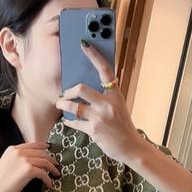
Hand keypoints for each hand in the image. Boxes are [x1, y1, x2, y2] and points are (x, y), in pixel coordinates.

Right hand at [0, 141, 60, 191]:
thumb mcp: (6, 165)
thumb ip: (16, 160)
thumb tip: (31, 162)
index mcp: (12, 149)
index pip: (32, 145)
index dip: (43, 147)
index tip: (49, 149)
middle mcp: (18, 152)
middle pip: (41, 153)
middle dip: (51, 159)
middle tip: (56, 165)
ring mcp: (24, 160)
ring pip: (45, 161)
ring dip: (52, 169)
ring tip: (56, 174)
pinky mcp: (28, 170)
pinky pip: (43, 173)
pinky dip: (48, 179)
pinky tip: (49, 184)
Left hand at [55, 41, 142, 162]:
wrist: (131, 147)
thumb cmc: (123, 125)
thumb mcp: (118, 106)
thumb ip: (106, 96)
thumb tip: (87, 87)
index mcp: (115, 94)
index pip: (105, 70)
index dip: (94, 55)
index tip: (83, 44)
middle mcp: (107, 104)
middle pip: (81, 88)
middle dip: (69, 91)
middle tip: (64, 94)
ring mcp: (100, 117)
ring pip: (74, 107)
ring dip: (63, 105)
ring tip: (61, 104)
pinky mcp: (94, 130)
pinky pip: (74, 122)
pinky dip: (69, 121)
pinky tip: (68, 120)